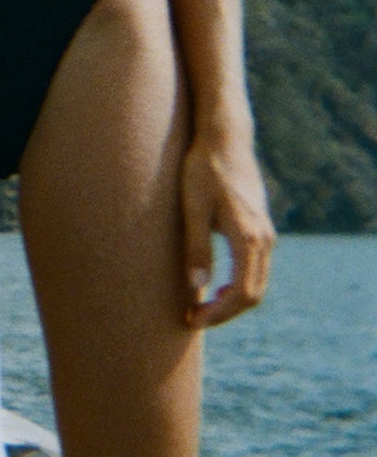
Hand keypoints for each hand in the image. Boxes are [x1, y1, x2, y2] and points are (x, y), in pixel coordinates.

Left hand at [182, 121, 273, 327]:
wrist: (224, 138)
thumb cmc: (202, 169)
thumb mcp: (192, 207)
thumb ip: (195, 247)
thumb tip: (196, 289)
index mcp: (248, 238)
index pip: (242, 294)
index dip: (218, 313)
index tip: (192, 319)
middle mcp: (263, 239)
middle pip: (254, 294)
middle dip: (224, 312)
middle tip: (192, 318)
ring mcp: (265, 233)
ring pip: (257, 282)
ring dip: (232, 301)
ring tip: (200, 306)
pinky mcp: (260, 227)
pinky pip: (256, 268)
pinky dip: (239, 285)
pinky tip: (215, 285)